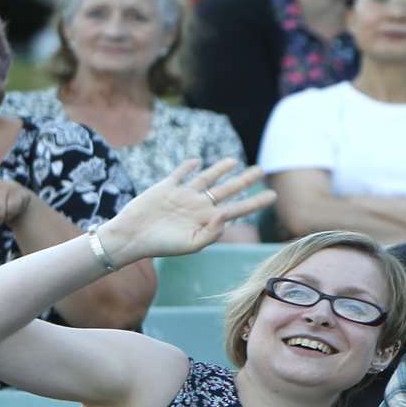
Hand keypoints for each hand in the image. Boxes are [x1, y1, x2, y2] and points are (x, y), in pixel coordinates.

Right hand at [94, 159, 271, 262]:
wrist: (132, 236)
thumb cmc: (162, 245)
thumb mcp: (191, 244)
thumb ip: (212, 232)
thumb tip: (225, 214)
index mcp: (208, 220)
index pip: (238, 209)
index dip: (255, 202)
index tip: (273, 195)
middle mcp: (199, 206)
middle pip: (228, 190)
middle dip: (245, 180)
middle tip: (261, 170)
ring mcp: (183, 195)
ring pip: (207, 178)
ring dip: (221, 168)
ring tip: (235, 161)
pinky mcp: (166, 187)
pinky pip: (180, 174)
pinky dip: (189, 166)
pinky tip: (198, 160)